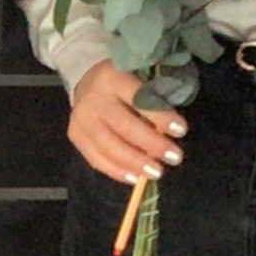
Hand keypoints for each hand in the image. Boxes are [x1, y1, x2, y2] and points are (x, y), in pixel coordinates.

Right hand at [66, 64, 185, 186]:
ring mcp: (81, 119)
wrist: (86, 82)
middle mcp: (94, 99)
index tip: (181, 130)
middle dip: (151, 144)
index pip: (138, 99)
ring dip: (135, 162)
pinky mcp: (75, 136)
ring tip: (157, 172)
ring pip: (108, 146)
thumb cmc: (123, 84)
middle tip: (174, 157)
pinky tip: (135, 177)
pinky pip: (96, 159)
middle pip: (123, 125)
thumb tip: (168, 133)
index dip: (159, 116)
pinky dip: (117, 171)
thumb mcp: (139, 81)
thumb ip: (153, 101)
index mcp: (113, 78)